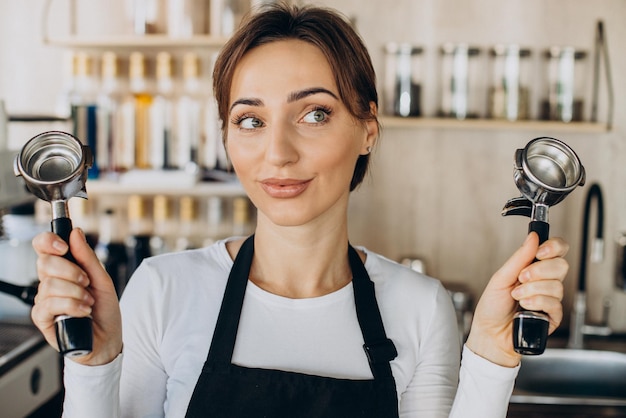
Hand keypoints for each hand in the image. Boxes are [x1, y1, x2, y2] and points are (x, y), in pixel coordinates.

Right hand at [31, 228, 121, 365]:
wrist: (107, 339)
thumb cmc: (104, 310)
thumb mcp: (102, 280)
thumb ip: (88, 257)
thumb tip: (75, 233)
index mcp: (63, 268)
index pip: (43, 246)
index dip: (49, 241)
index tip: (64, 246)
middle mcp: (50, 281)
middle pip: (45, 262)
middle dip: (71, 271)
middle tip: (86, 282)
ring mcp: (44, 299)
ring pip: (49, 284)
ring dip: (75, 292)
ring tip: (88, 302)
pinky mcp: (42, 317)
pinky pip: (49, 304)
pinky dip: (71, 306)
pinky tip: (82, 312)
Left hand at [466, 232, 568, 366]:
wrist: (490, 333)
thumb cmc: (492, 306)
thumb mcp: (501, 277)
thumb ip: (519, 258)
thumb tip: (533, 237)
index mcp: (533, 268)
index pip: (557, 250)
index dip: (554, 247)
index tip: (540, 251)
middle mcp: (544, 282)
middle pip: (561, 265)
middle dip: (539, 270)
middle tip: (521, 278)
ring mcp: (550, 299)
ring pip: (557, 285)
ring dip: (532, 290)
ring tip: (516, 297)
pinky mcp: (553, 316)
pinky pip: (554, 304)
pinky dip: (537, 303)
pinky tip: (524, 306)